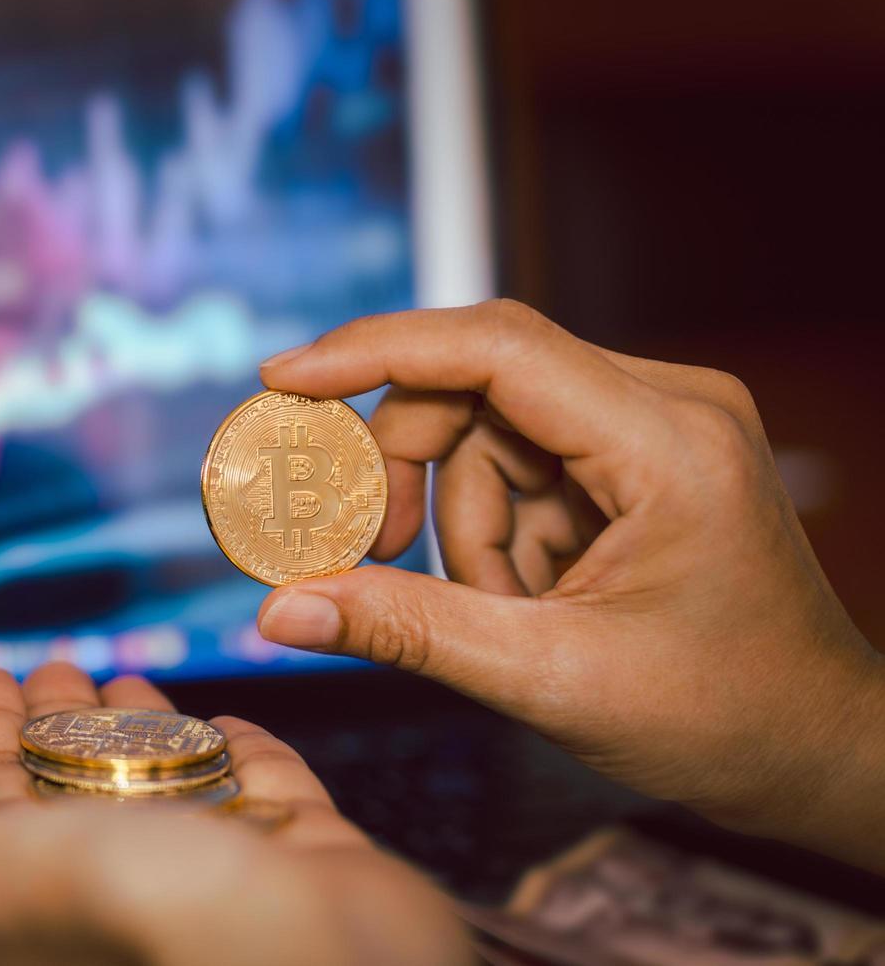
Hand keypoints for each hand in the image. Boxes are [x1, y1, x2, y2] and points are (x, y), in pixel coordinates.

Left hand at [0, 663, 471, 965]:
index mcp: (38, 915)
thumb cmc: (143, 919)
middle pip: (80, 796)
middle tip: (53, 665)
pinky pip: (266, 793)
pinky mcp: (304, 861)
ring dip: (140, 731)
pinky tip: (223, 722)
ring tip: (123, 681)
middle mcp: (125, 903)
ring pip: (170, 792)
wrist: (319, 954)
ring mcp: (221, 885)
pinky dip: (242, 753)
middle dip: (59, 723)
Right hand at [256, 300, 884, 871]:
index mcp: (666, 442)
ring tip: (505, 615)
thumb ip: (407, 630)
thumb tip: (281, 610)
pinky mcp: (638, 452)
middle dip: (412, 475)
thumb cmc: (721, 718)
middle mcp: (668, 404)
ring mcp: (656, 423)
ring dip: (462, 526)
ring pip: (488, 433)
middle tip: (372, 557)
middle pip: (476, 388)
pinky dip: (496, 532)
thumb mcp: (549, 679)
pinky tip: (529, 599)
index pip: (496, 346)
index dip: (376, 351)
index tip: (283, 379)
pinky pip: (521, 462)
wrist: (813, 747)